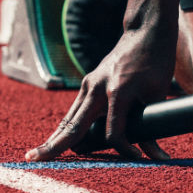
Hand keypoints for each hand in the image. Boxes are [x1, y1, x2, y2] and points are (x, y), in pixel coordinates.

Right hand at [25, 27, 175, 160]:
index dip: (125, 149)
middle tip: (33, 160)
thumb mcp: (158, 94)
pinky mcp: (88, 83)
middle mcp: (97, 88)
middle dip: (55, 146)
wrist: (145, 33)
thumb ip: (152, 125)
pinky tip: (55, 140)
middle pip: (73, 125)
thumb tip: (155, 156)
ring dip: (55, 138)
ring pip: (69, 118)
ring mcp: (89, 84)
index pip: (114, 132)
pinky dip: (66, 127)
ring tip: (37, 156)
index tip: (138, 158)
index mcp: (118, 91)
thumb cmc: (156, 62)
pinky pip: (75, 110)